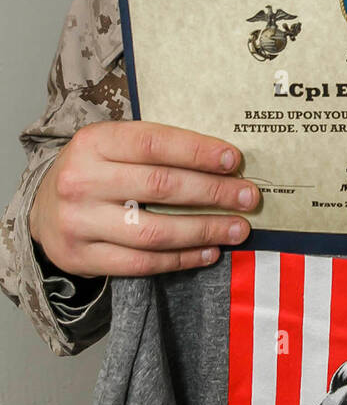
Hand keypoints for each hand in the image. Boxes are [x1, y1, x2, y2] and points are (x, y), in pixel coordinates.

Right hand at [29, 120, 259, 278]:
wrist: (41, 209)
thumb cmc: (93, 172)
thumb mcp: (111, 146)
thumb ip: (155, 148)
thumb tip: (221, 160)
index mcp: (94, 142)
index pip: (154, 143)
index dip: (198, 151)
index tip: (234, 160)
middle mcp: (82, 180)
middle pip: (161, 187)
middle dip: (213, 192)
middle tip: (248, 196)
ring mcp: (79, 222)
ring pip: (155, 231)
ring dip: (204, 230)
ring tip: (238, 228)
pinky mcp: (82, 258)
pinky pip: (142, 263)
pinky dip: (181, 259)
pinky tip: (208, 252)